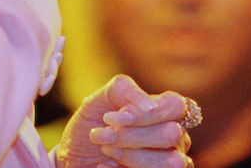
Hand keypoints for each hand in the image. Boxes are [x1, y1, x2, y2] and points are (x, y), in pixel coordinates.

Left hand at [58, 75, 191, 167]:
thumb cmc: (92, 124)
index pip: (175, 105)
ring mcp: (168, 161)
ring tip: (106, 150)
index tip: (112, 118)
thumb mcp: (100, 99)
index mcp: (165, 111)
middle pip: (172, 134)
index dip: (147, 112)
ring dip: (130, 156)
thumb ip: (124, 90)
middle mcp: (174, 137)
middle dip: (131, 136)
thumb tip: (149, 104)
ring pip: (171, 162)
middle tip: (104, 135)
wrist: (75, 156)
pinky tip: (104, 166)